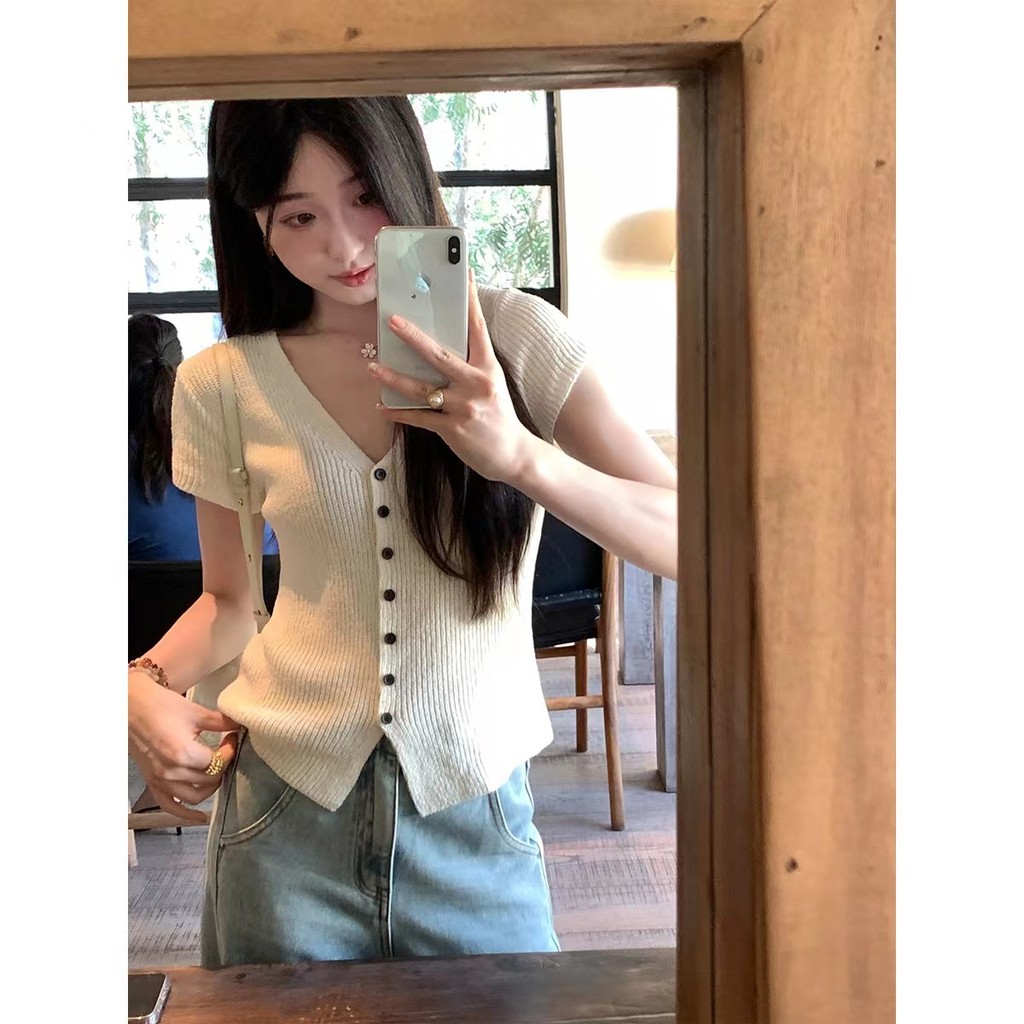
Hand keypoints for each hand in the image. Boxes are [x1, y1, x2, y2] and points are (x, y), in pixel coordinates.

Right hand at [128, 670, 240, 822]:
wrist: (129, 706)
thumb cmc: (160, 705)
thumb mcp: (196, 712)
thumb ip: (222, 722)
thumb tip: (242, 724)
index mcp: (184, 753)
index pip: (218, 762)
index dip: (230, 751)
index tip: (231, 738)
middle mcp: (172, 772)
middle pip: (209, 780)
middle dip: (222, 765)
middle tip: (225, 750)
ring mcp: (160, 780)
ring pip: (194, 797)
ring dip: (210, 787)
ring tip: (216, 772)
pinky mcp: (152, 782)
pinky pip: (170, 806)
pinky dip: (185, 814)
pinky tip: (200, 817)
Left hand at [368, 272, 536, 482]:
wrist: (514, 455)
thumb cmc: (501, 417)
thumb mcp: (493, 385)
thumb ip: (472, 366)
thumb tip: (445, 345)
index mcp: (489, 369)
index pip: (478, 329)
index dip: (470, 301)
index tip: (463, 274)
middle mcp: (476, 385)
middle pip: (440, 355)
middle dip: (413, 337)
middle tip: (392, 320)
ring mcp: (463, 408)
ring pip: (421, 389)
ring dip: (394, 377)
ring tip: (373, 367)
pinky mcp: (452, 429)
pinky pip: (419, 418)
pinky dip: (398, 413)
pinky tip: (382, 406)